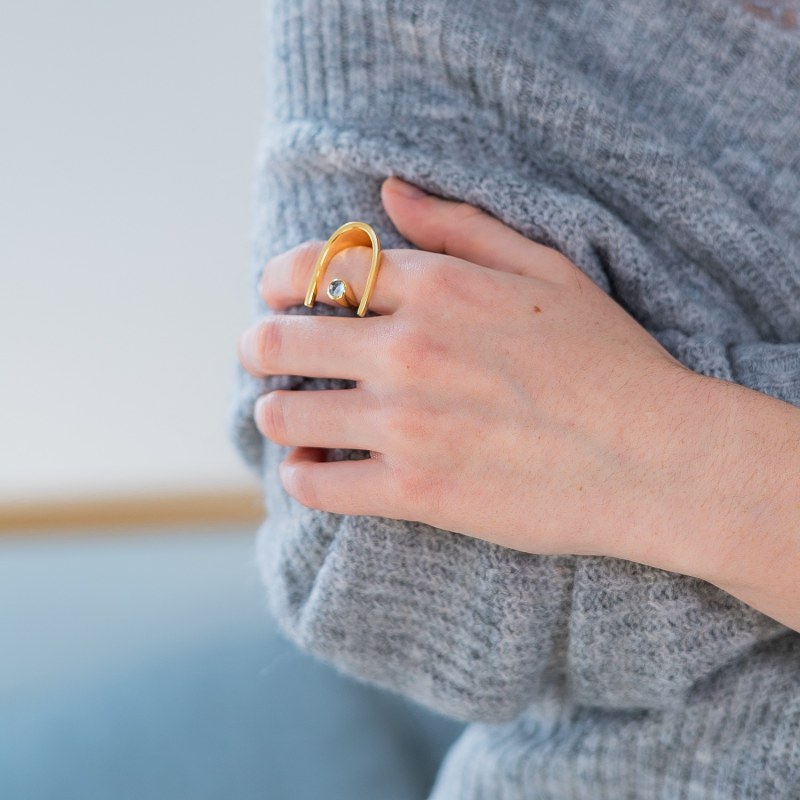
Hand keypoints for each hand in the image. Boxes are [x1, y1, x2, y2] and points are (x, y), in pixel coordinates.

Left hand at [238, 177, 712, 560]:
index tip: (276, 295)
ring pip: (284, 416)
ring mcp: (406, 423)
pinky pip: (318, 485)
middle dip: (259, 346)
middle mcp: (407, 349)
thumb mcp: (546, 269)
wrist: (654, 457)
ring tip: (291, 418)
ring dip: (276, 414)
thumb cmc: (607, 359)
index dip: (278, 281)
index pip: (314, 267)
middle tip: (264, 357)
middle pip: (280, 341)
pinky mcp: (416, 491)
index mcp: (436, 286)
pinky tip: (312, 470)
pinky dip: (301, 477)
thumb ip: (460, 226)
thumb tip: (390, 192)